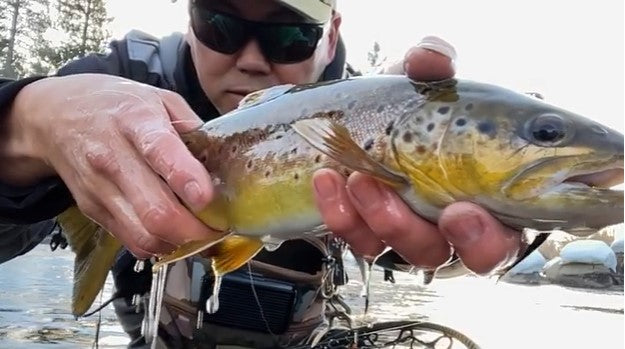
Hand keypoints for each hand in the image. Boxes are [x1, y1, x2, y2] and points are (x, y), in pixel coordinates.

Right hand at [4, 74, 219, 258]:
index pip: (160, 152)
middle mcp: (113, 157)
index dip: (187, 179)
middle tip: (219, 226)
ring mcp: (99, 189)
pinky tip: (173, 232)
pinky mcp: (93, 210)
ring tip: (199, 231)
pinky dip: (159, 245)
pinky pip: (132, 242)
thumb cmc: (114, 105)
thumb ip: (192, 126)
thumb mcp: (158, 98)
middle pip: (156, 211)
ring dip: (180, 242)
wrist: (54, 116)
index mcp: (135, 120)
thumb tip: (223, 158)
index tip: (208, 197)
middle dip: (196, 229)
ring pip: (144, 236)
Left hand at [312, 37, 521, 274]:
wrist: (348, 123)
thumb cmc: (402, 108)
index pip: (510, 227)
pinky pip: (361, 239)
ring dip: (389, 219)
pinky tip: (328, 181)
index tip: (466, 212)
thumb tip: (430, 55)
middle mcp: (460, 219)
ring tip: (362, 180)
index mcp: (490, 187)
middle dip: (467, 240)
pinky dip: (343, 213)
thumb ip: (430, 67)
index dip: (495, 234)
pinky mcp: (371, 235)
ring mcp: (415, 231)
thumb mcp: (416, 84)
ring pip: (416, 250)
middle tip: (449, 213)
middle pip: (478, 255)